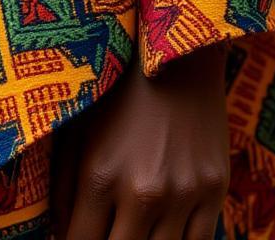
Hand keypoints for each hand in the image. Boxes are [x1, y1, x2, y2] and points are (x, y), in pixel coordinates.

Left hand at [52, 45, 228, 239]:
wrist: (176, 53)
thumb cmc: (116, 91)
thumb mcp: (76, 131)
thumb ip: (63, 189)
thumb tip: (59, 234)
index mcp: (99, 174)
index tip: (75, 237)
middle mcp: (142, 191)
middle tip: (103, 230)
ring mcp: (183, 193)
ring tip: (131, 227)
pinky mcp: (215, 189)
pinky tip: (161, 231)